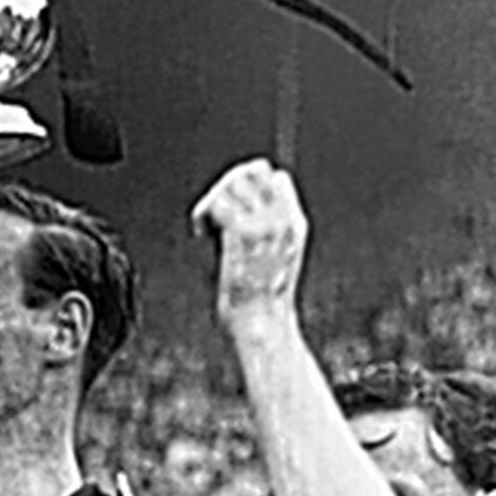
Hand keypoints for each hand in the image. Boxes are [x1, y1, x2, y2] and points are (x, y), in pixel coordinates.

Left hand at [190, 157, 309, 329]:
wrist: (262, 325)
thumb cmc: (259, 300)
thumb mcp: (273, 258)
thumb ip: (265, 230)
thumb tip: (235, 210)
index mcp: (295, 223)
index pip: (276, 177)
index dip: (249, 184)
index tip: (231, 209)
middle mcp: (284, 219)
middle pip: (252, 171)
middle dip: (226, 185)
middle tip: (212, 213)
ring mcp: (265, 224)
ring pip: (233, 182)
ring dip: (212, 199)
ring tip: (205, 225)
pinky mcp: (243, 235)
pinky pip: (218, 203)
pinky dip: (202, 214)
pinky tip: (199, 232)